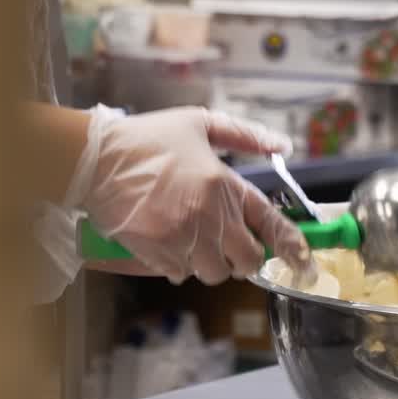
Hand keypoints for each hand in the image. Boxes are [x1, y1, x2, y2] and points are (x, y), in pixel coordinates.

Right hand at [70, 106, 309, 284]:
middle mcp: (209, 216)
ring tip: (193, 241)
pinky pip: (180, 274)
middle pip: (247, 261)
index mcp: (224, 184)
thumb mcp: (199, 124)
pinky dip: (178, 265)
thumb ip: (244, 135)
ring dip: (209, 262)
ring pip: (213, 272)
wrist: (95, 159)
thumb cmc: (146, 139)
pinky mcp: (157, 253)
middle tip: (229, 245)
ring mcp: (183, 238)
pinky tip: (168, 243)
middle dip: (243, 258)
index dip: (291, 245)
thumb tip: (281, 145)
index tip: (302, 259)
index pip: (270, 223)